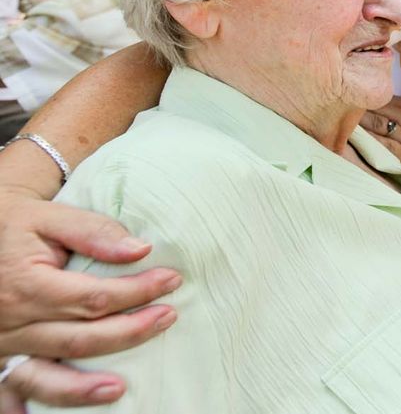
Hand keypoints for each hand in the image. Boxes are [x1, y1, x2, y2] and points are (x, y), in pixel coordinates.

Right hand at [0, 190, 180, 407]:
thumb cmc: (15, 224)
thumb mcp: (49, 216)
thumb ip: (93, 231)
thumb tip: (140, 249)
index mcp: (27, 284)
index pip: (94, 298)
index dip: (138, 292)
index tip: (171, 280)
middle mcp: (11, 321)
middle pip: (79, 338)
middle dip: (129, 332)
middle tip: (168, 317)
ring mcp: (0, 346)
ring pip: (45, 377)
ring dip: (82, 389)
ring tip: (120, 388)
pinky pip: (10, 389)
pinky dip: (25, 408)